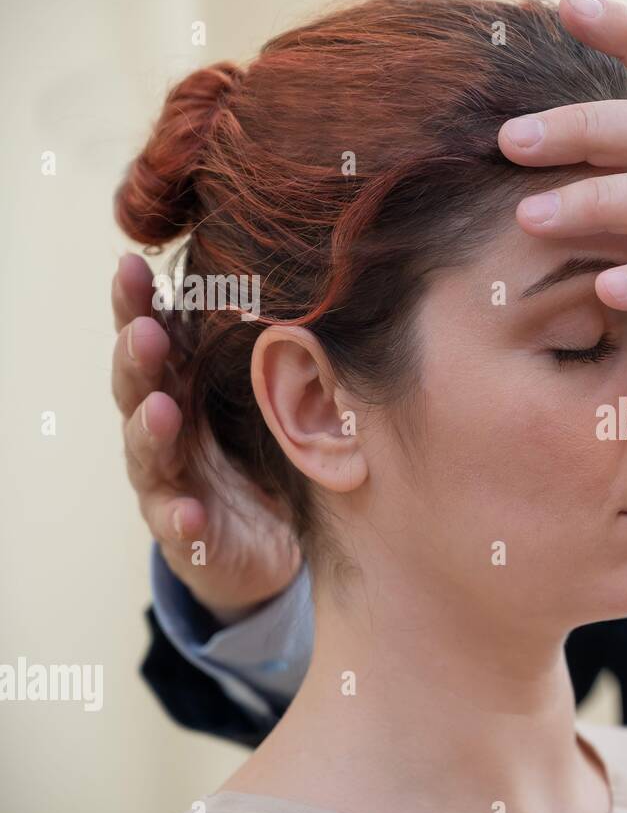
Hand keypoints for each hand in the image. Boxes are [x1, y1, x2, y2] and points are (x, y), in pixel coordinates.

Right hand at [111, 254, 300, 623]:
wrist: (268, 548)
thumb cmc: (262, 458)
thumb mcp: (267, 402)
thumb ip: (270, 354)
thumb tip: (307, 282)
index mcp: (184, 390)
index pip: (156, 341)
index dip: (138, 306)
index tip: (133, 264)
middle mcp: (167, 433)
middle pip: (139, 388)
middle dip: (138, 359)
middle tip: (145, 332)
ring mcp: (170, 485)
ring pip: (147, 454)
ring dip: (150, 431)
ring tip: (160, 411)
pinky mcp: (187, 536)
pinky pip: (178, 528)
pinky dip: (181, 519)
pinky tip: (190, 513)